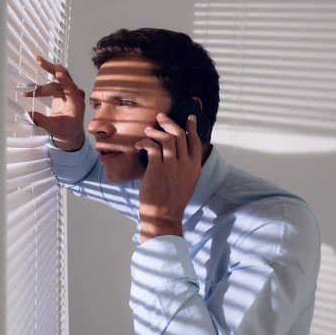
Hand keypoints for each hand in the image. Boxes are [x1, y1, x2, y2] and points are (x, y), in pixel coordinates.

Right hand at [21, 56, 85, 150]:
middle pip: (64, 77)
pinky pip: (55, 80)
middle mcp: (76, 95)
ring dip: (42, 84)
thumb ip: (41, 120)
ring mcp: (71, 90)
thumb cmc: (65, 131)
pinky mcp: (65, 88)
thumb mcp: (53, 128)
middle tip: (39, 60)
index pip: (71, 89)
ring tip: (28, 91)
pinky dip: (43, 83)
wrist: (70, 132)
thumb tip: (28, 114)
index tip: (58, 71)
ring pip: (56, 79)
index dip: (64, 80)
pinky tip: (32, 86)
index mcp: (77, 105)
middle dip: (51, 69)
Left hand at [134, 113, 201, 242]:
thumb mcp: (186, 184)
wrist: (164, 216)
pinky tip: (140, 144)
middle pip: (180, 135)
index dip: (192, 128)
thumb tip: (178, 156)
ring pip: (167, 138)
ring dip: (155, 131)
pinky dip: (145, 142)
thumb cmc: (172, 203)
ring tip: (147, 131)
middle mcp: (185, 165)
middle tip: (161, 117)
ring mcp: (172, 166)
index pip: (196, 142)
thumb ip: (185, 169)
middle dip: (169, 123)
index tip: (189, 118)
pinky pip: (152, 147)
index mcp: (194, 169)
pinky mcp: (157, 169)